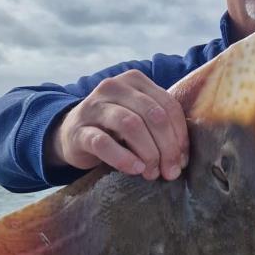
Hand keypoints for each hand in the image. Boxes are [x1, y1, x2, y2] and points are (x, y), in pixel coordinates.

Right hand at [45, 70, 188, 180]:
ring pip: (131, 125)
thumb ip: (161, 127)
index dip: (180, 135)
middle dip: (167, 147)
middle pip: (153, 115)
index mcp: (135, 81)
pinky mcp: (79, 130)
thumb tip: (183, 158)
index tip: (183, 160)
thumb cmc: (115, 130)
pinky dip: (123, 158)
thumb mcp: (140, 119)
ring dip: (148, 153)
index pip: (168, 105)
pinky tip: (135, 169)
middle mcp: (114, 87)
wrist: (72, 135)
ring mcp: (94, 106)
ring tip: (152, 173)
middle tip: (170, 172)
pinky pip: (103, 143)